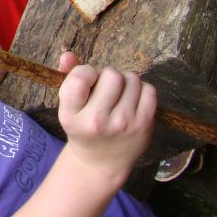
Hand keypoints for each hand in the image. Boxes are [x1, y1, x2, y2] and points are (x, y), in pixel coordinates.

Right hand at [56, 52, 156, 186]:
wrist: (102, 162)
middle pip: (111, 74)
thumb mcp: (68, 107)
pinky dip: (141, 90)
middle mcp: (97, 121)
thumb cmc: (83, 126)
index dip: (86, 72)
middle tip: (105, 90)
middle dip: (108, 76)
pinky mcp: (143, 125)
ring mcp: (123, 124)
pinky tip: (132, 101)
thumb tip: (68, 54)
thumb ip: (67, 77)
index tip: (88, 82)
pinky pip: (149, 90)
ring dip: (125, 82)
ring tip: (118, 95)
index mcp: (71, 115)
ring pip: (131, 79)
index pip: (79, 78)